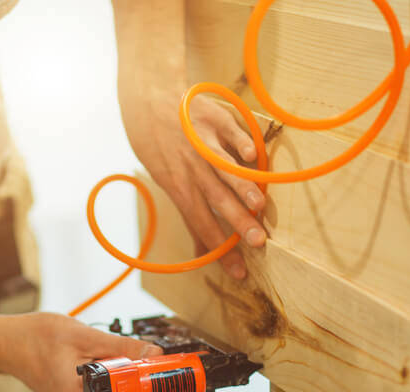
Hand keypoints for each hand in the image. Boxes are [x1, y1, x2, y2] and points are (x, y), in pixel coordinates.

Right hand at [4, 313, 162, 391]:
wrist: (9, 343)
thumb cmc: (38, 337)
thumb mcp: (85, 336)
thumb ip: (122, 348)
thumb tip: (154, 354)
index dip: (150, 387)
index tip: (165, 371)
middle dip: (137, 379)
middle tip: (144, 357)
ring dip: (120, 376)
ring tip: (107, 352)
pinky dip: (107, 378)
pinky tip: (97, 359)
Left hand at [118, 83, 266, 279]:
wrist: (149, 102)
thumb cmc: (162, 150)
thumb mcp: (170, 185)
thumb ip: (192, 219)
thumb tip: (202, 255)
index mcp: (182, 188)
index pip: (203, 225)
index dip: (220, 250)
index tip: (240, 271)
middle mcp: (193, 169)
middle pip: (217, 201)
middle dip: (238, 222)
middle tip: (258, 242)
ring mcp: (204, 143)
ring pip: (224, 168)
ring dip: (241, 186)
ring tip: (259, 204)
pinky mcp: (216, 118)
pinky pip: (231, 132)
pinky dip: (241, 143)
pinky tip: (253, 156)